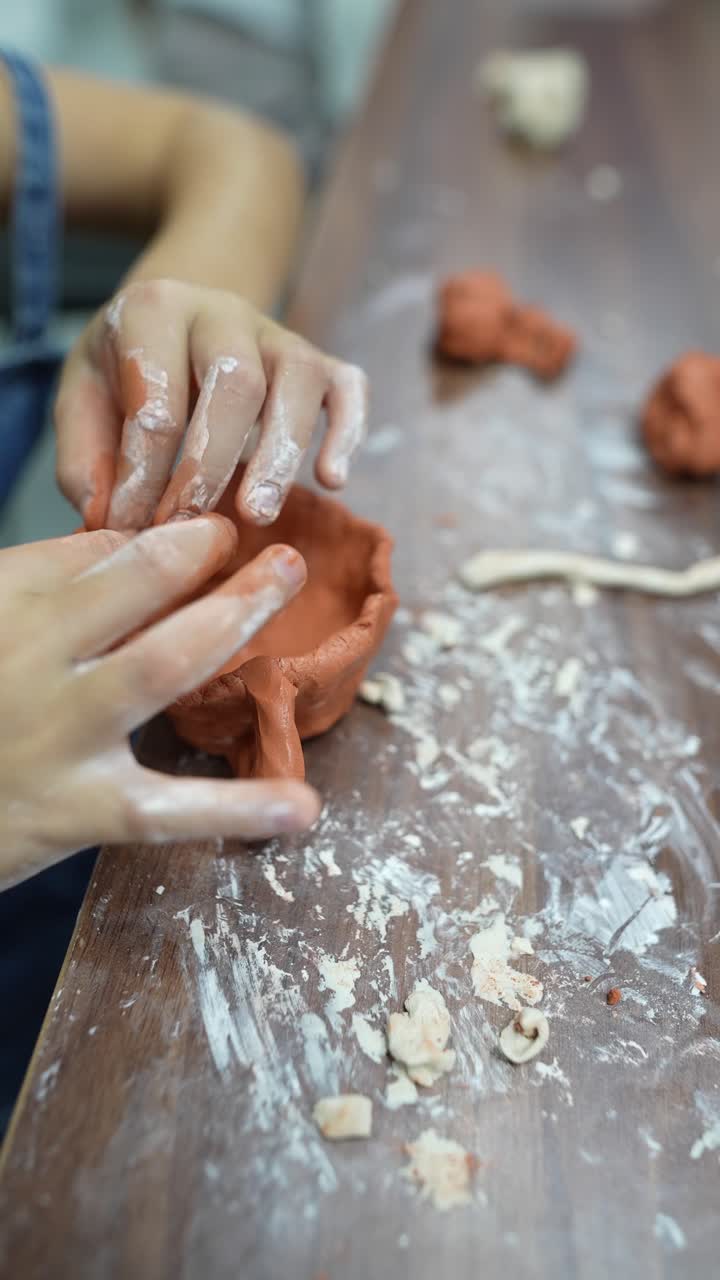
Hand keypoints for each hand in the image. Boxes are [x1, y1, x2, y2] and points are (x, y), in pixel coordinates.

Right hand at [0, 516, 319, 889]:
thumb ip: (49, 582)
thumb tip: (137, 544)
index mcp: (7, 603)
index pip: (102, 554)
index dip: (172, 541)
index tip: (216, 536)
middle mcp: (30, 656)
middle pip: (134, 586)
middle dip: (208, 554)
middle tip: (276, 547)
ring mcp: (59, 732)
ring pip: (159, 665)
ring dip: (233, 615)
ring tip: (289, 579)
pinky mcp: (76, 809)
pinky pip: (165, 809)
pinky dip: (236, 808)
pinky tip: (301, 808)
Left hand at [55, 279, 368, 531]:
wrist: (179, 321)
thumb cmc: (128, 373)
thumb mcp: (83, 400)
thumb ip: (85, 458)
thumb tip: (108, 517)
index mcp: (155, 310)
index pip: (155, 395)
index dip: (144, 470)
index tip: (134, 526)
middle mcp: (223, 311)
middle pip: (234, 380)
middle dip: (212, 461)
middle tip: (195, 524)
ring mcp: (279, 334)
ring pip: (297, 380)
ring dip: (280, 453)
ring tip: (258, 513)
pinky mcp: (321, 362)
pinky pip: (349, 386)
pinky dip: (347, 431)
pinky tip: (332, 480)